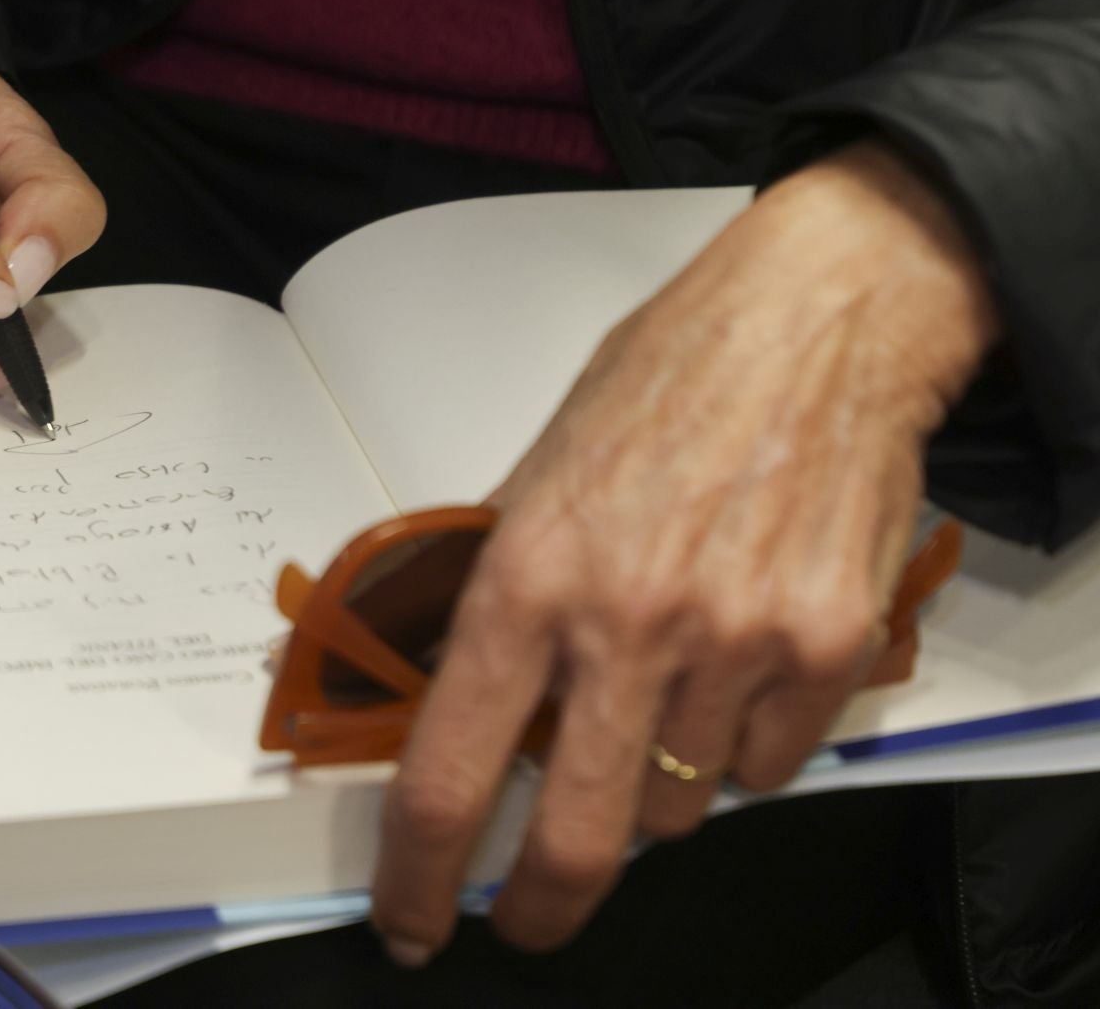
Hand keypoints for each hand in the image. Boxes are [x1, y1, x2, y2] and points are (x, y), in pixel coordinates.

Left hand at [369, 144, 999, 961]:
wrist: (817, 323)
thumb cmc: (670, 379)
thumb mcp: (539, 471)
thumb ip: (496, 584)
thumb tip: (443, 679)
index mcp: (528, 580)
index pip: (449, 770)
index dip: (420, 872)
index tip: (413, 917)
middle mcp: (626, 626)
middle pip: (574, 842)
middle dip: (542, 905)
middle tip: (526, 917)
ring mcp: (734, 645)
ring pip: (677, 809)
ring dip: (653, 785)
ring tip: (662, 692)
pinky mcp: (827, 652)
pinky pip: (767, 769)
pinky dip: (741, 747)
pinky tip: (735, 668)